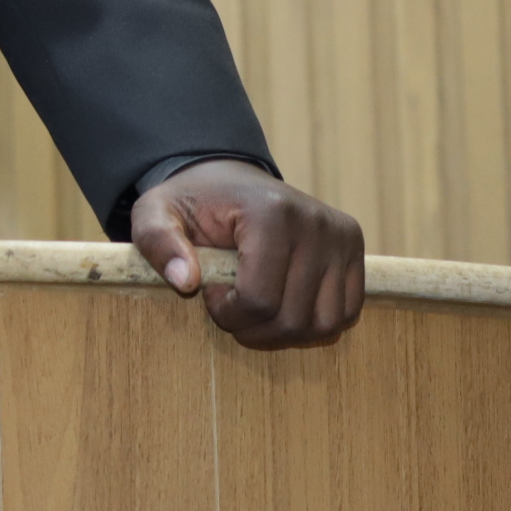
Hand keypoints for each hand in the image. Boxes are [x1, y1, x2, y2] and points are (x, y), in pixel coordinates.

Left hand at [131, 158, 363, 349]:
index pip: (258, 300)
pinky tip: (283, 302)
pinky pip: (345, 313)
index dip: (227, 312)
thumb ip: (158, 242)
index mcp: (271, 213)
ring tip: (256, 306)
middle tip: (230, 305)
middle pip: (292, 319)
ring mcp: (341, 236)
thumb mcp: (156, 213)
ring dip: (285, 332)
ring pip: (324, 324)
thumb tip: (185, 281)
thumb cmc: (192, 202)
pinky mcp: (354, 248)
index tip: (209, 292)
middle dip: (253, 328)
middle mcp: (316, 223)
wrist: (229, 179)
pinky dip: (313, 321)